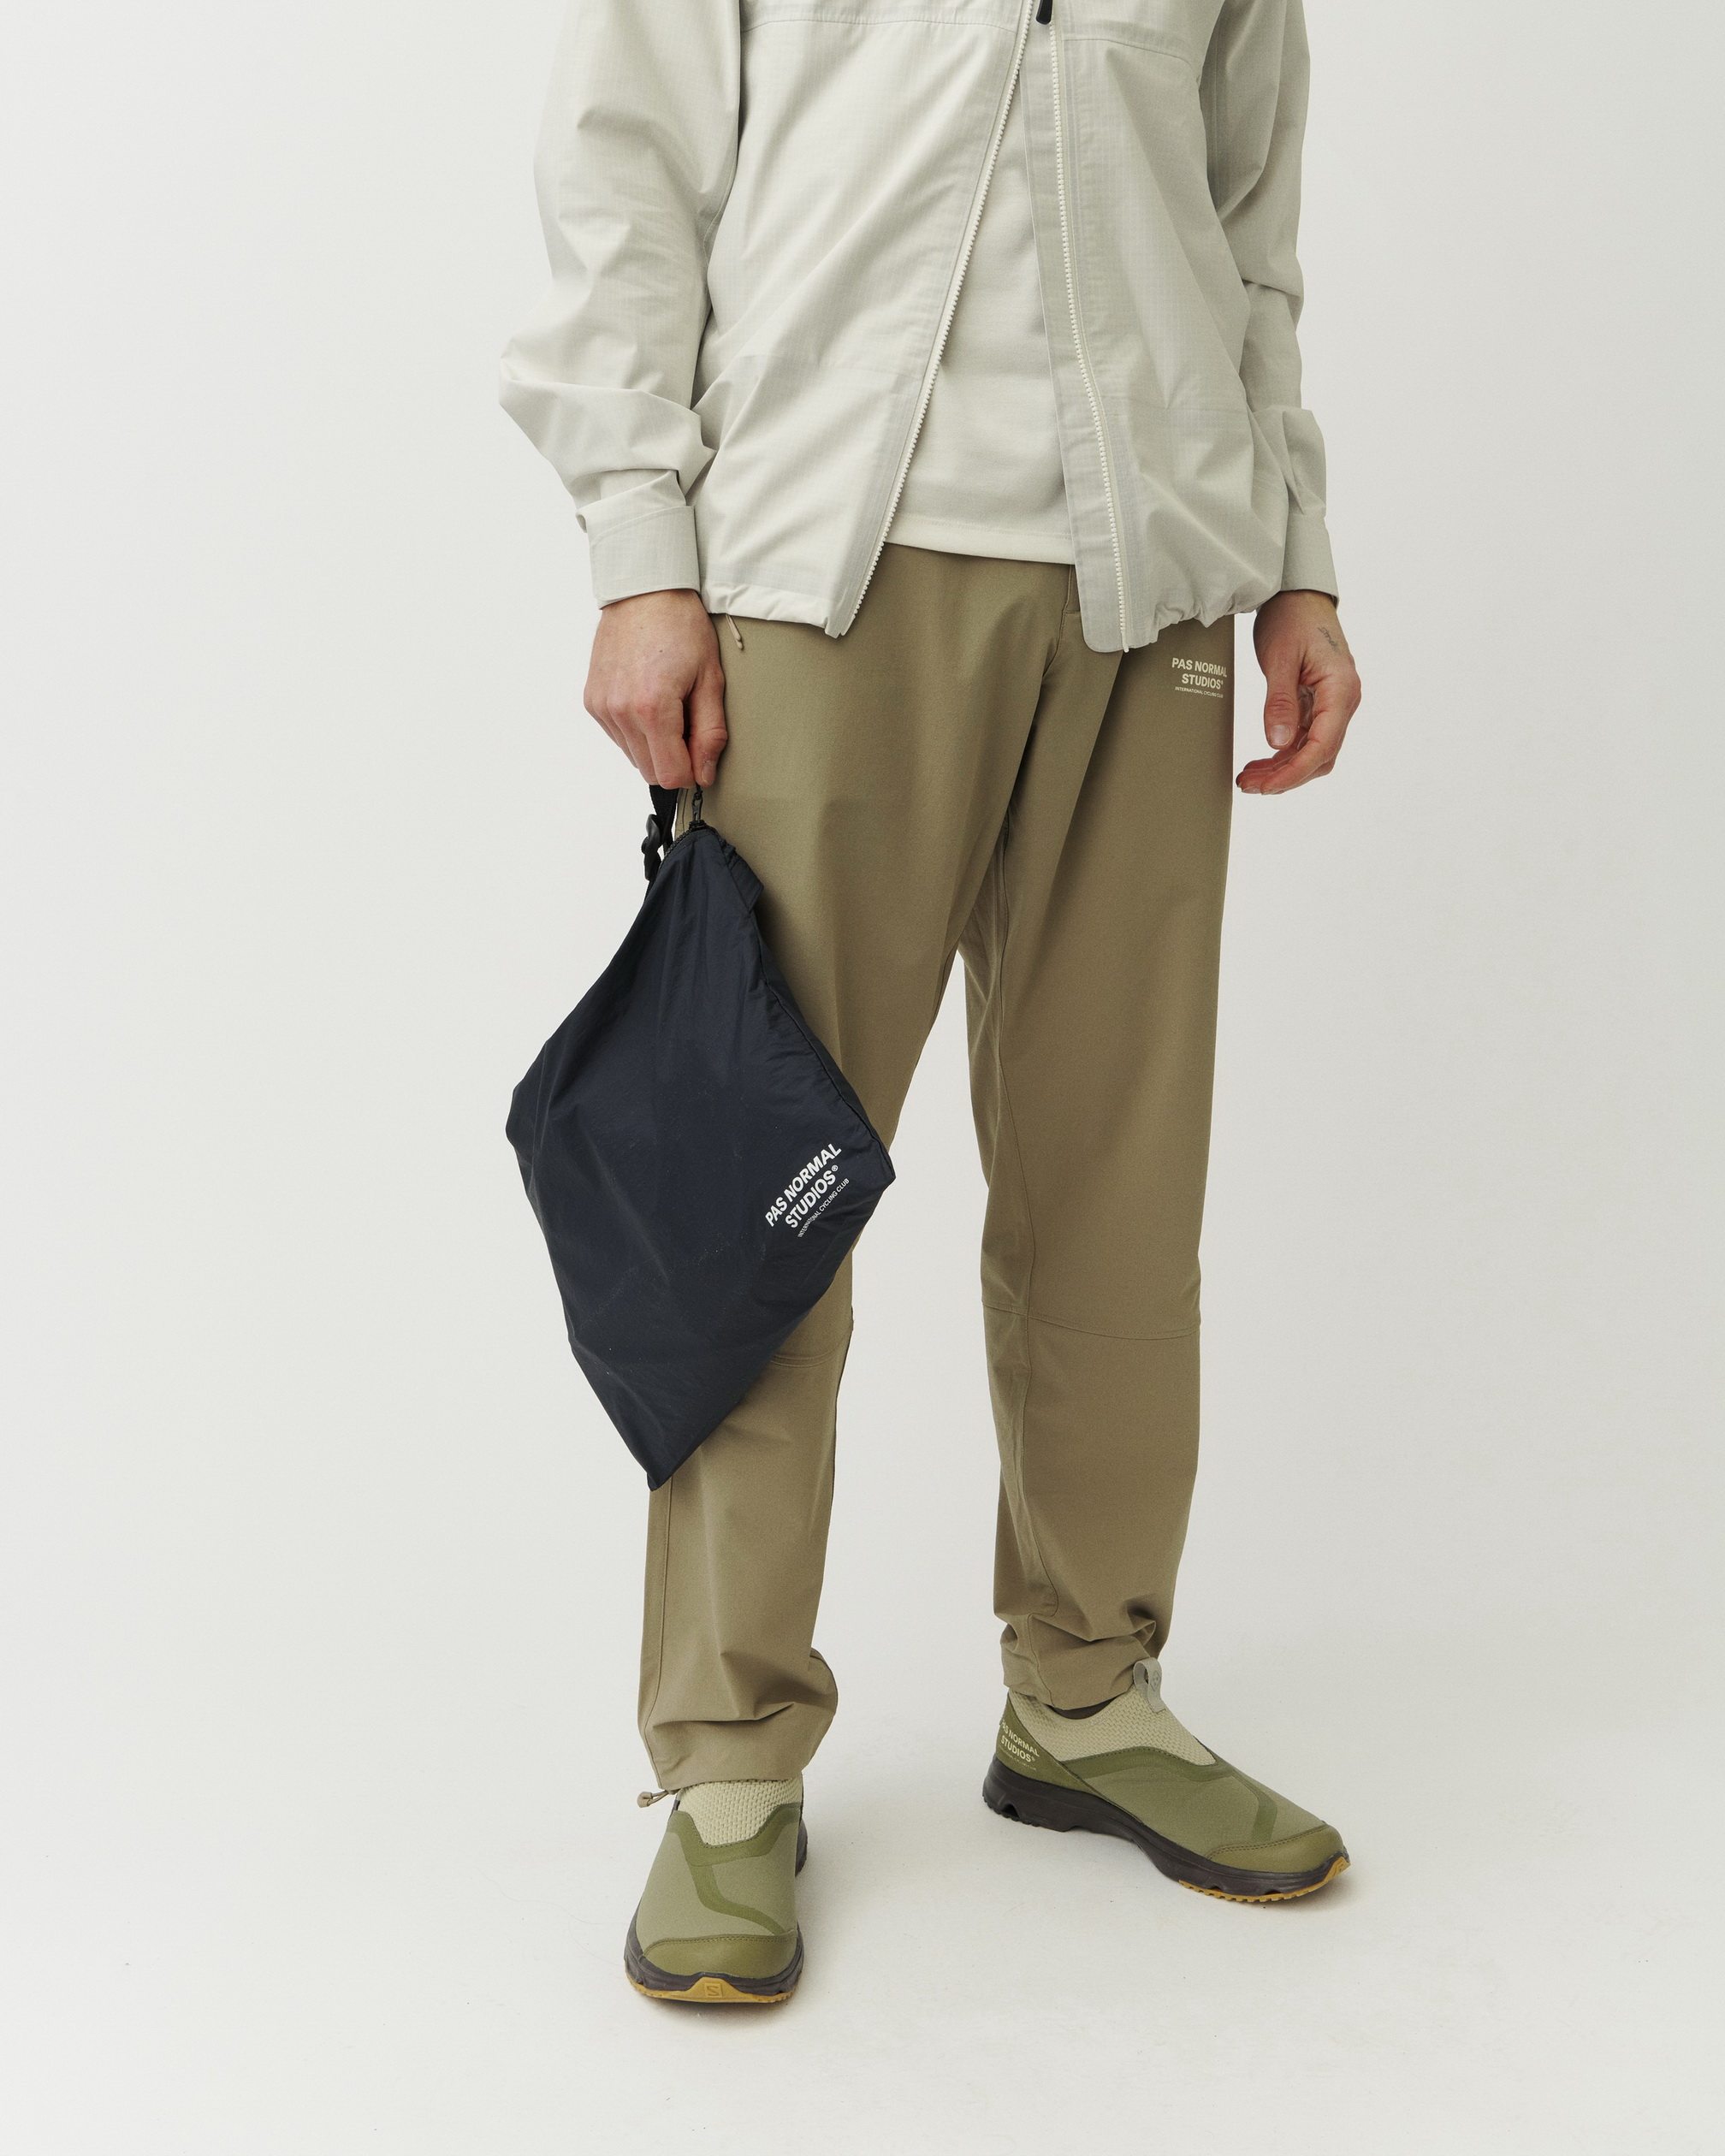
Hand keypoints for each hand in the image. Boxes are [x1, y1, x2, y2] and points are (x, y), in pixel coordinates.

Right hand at [583, 589, 728, 787]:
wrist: (644, 591)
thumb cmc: (681, 627)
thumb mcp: (710, 679)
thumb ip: (710, 733)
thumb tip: (704, 774)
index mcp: (652, 708)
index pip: (671, 776)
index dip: (692, 771)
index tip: (700, 752)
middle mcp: (620, 712)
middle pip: (650, 772)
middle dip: (673, 758)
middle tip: (687, 722)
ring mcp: (602, 707)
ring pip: (633, 757)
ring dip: (654, 745)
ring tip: (666, 706)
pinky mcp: (592, 701)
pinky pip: (618, 737)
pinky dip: (636, 730)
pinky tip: (646, 700)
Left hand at [1238, 591, 1361, 795]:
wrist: (1299, 597)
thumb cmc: (1292, 619)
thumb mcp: (1280, 659)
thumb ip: (1280, 702)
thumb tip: (1277, 744)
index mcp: (1341, 689)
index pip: (1322, 745)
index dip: (1294, 772)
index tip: (1266, 786)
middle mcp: (1344, 701)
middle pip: (1320, 755)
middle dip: (1285, 776)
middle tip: (1247, 785)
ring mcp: (1333, 705)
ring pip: (1313, 752)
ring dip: (1282, 769)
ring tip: (1248, 777)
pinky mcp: (1319, 705)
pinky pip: (1305, 739)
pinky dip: (1283, 754)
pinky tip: (1260, 762)